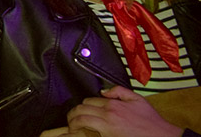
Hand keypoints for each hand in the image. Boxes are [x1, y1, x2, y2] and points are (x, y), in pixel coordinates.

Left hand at [65, 86, 182, 136]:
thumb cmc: (152, 122)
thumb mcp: (137, 99)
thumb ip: (119, 91)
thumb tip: (104, 91)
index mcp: (114, 104)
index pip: (90, 100)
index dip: (84, 105)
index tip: (82, 109)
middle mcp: (108, 114)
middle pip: (82, 109)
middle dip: (73, 113)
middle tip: (71, 118)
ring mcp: (107, 127)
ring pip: (82, 119)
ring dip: (73, 122)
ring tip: (71, 125)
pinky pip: (90, 133)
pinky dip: (82, 131)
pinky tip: (79, 133)